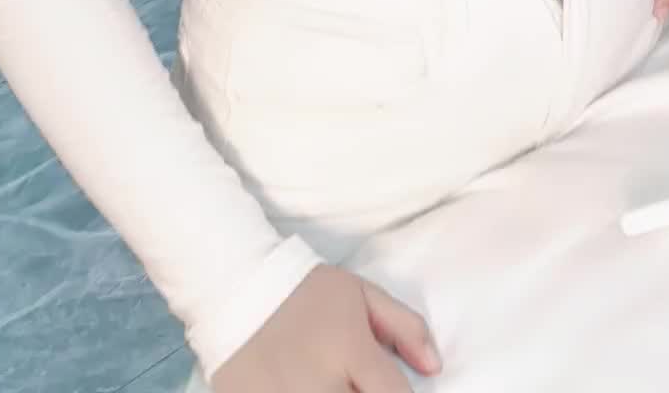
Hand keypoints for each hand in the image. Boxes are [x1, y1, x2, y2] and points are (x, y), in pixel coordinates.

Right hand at [210, 262, 442, 392]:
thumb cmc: (302, 291)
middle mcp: (321, 385)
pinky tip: (304, 389)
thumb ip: (404, 326)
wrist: (233, 286)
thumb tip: (435, 366)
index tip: (389, 391)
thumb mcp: (358, 292)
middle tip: (356, 385)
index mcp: (349, 351)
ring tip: (336, 385)